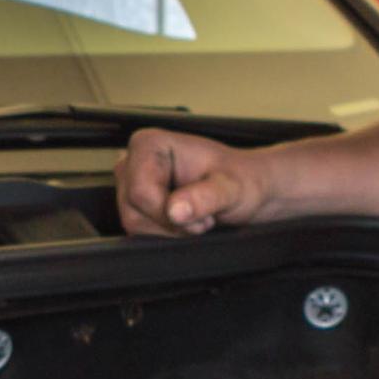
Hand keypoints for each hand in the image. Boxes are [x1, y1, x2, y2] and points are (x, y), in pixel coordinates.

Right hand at [118, 127, 267, 235]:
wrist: (248, 189)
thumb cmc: (242, 180)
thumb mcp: (232, 188)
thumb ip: (205, 197)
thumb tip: (174, 210)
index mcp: (149, 144)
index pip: (140, 193)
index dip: (170, 213)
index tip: (202, 213)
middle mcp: (133, 161)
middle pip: (133, 212)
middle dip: (172, 225)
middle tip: (203, 216)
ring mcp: (130, 184)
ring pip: (134, 225)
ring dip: (170, 231)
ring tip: (197, 216)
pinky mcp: (135, 204)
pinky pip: (139, 232)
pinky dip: (165, 234)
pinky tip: (186, 222)